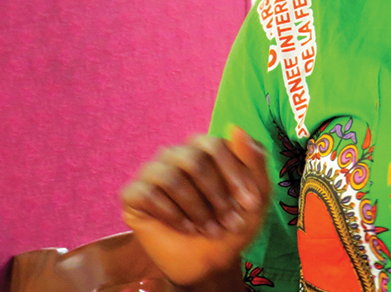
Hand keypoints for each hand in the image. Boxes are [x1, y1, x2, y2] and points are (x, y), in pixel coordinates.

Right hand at [120, 126, 269, 285]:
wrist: (212, 262)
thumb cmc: (235, 225)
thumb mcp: (258, 195)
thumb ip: (254, 160)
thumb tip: (236, 128)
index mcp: (204, 147)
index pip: (214, 144)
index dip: (233, 174)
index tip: (250, 203)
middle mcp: (176, 154)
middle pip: (192, 160)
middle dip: (215, 195)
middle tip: (227, 222)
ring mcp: (152, 172)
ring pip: (170, 177)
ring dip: (195, 208)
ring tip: (207, 228)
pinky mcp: (133, 194)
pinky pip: (146, 194)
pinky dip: (171, 215)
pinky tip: (186, 228)